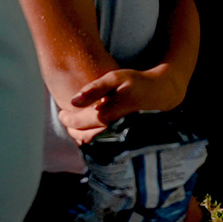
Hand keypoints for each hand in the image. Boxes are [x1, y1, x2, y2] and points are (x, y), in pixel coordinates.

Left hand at [57, 68, 183, 142]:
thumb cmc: (136, 82)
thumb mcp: (114, 78)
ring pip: (94, 142)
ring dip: (81, 135)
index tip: (61, 113)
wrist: (161, 93)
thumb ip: (94, 89)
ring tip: (74, 124)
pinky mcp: (126, 139)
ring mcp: (122, 136)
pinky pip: (104, 143)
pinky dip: (93, 138)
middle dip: (72, 129)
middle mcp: (116, 129)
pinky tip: (88, 130)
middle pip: (86, 136)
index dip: (68, 119)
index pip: (81, 123)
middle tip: (65, 118)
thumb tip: (73, 101)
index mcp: (111, 114)